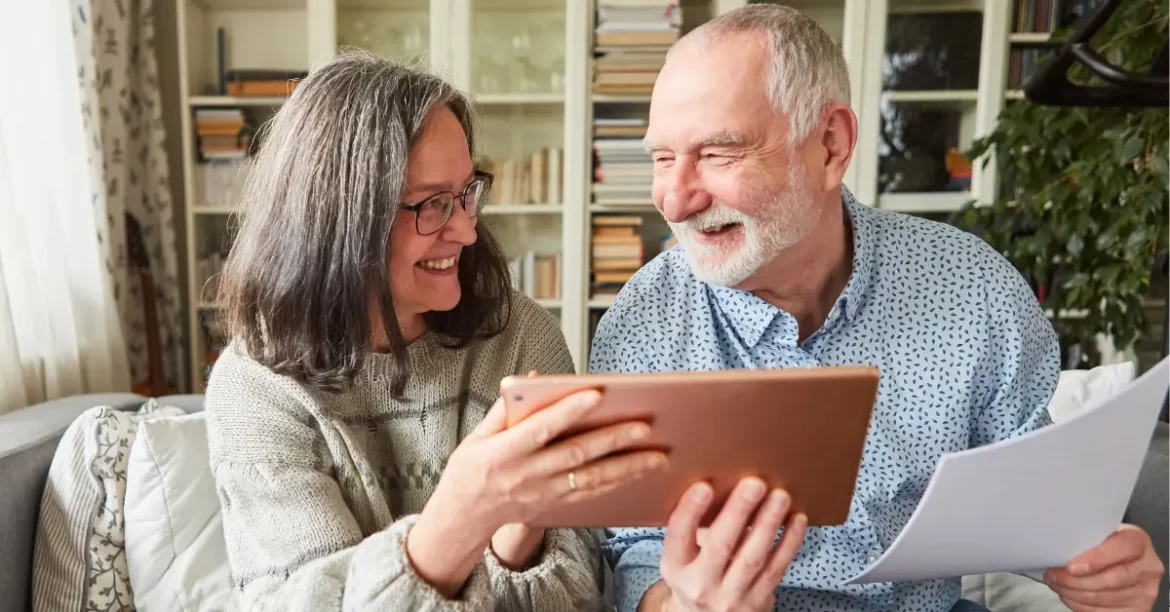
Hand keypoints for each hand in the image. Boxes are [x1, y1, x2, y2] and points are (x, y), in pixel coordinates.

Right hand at [408, 389, 668, 596]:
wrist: (464, 515)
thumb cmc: (472, 468)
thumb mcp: (479, 434)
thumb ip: (507, 407)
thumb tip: (536, 378)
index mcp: (505, 452)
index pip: (541, 428)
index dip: (568, 411)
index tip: (597, 393)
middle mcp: (527, 475)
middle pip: (576, 455)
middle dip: (612, 440)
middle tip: (645, 426)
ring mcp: (543, 495)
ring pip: (592, 480)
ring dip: (627, 468)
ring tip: (658, 456)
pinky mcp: (555, 507)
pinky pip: (591, 495)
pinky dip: (618, 484)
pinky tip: (641, 473)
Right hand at [653, 477, 807, 611]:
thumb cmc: (695, 574)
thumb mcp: (682, 556)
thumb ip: (693, 527)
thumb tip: (720, 479)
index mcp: (676, 566)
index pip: (678, 536)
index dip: (690, 511)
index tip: (703, 486)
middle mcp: (700, 584)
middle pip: (720, 546)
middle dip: (738, 512)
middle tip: (754, 483)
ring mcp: (731, 596)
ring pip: (753, 558)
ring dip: (769, 524)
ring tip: (780, 496)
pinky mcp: (758, 602)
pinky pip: (776, 570)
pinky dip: (789, 543)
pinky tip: (797, 520)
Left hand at [1044, 524, 1163, 610]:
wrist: (1125, 561)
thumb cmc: (1106, 545)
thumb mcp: (1101, 533)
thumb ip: (1088, 538)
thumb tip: (1056, 547)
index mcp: (1139, 541)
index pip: (1123, 547)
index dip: (1097, 558)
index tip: (1071, 566)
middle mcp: (1148, 568)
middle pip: (1111, 579)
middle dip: (1074, 580)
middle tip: (1053, 576)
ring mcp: (1145, 592)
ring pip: (1104, 598)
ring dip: (1073, 593)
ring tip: (1057, 584)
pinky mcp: (1138, 609)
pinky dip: (1080, 605)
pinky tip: (1069, 596)